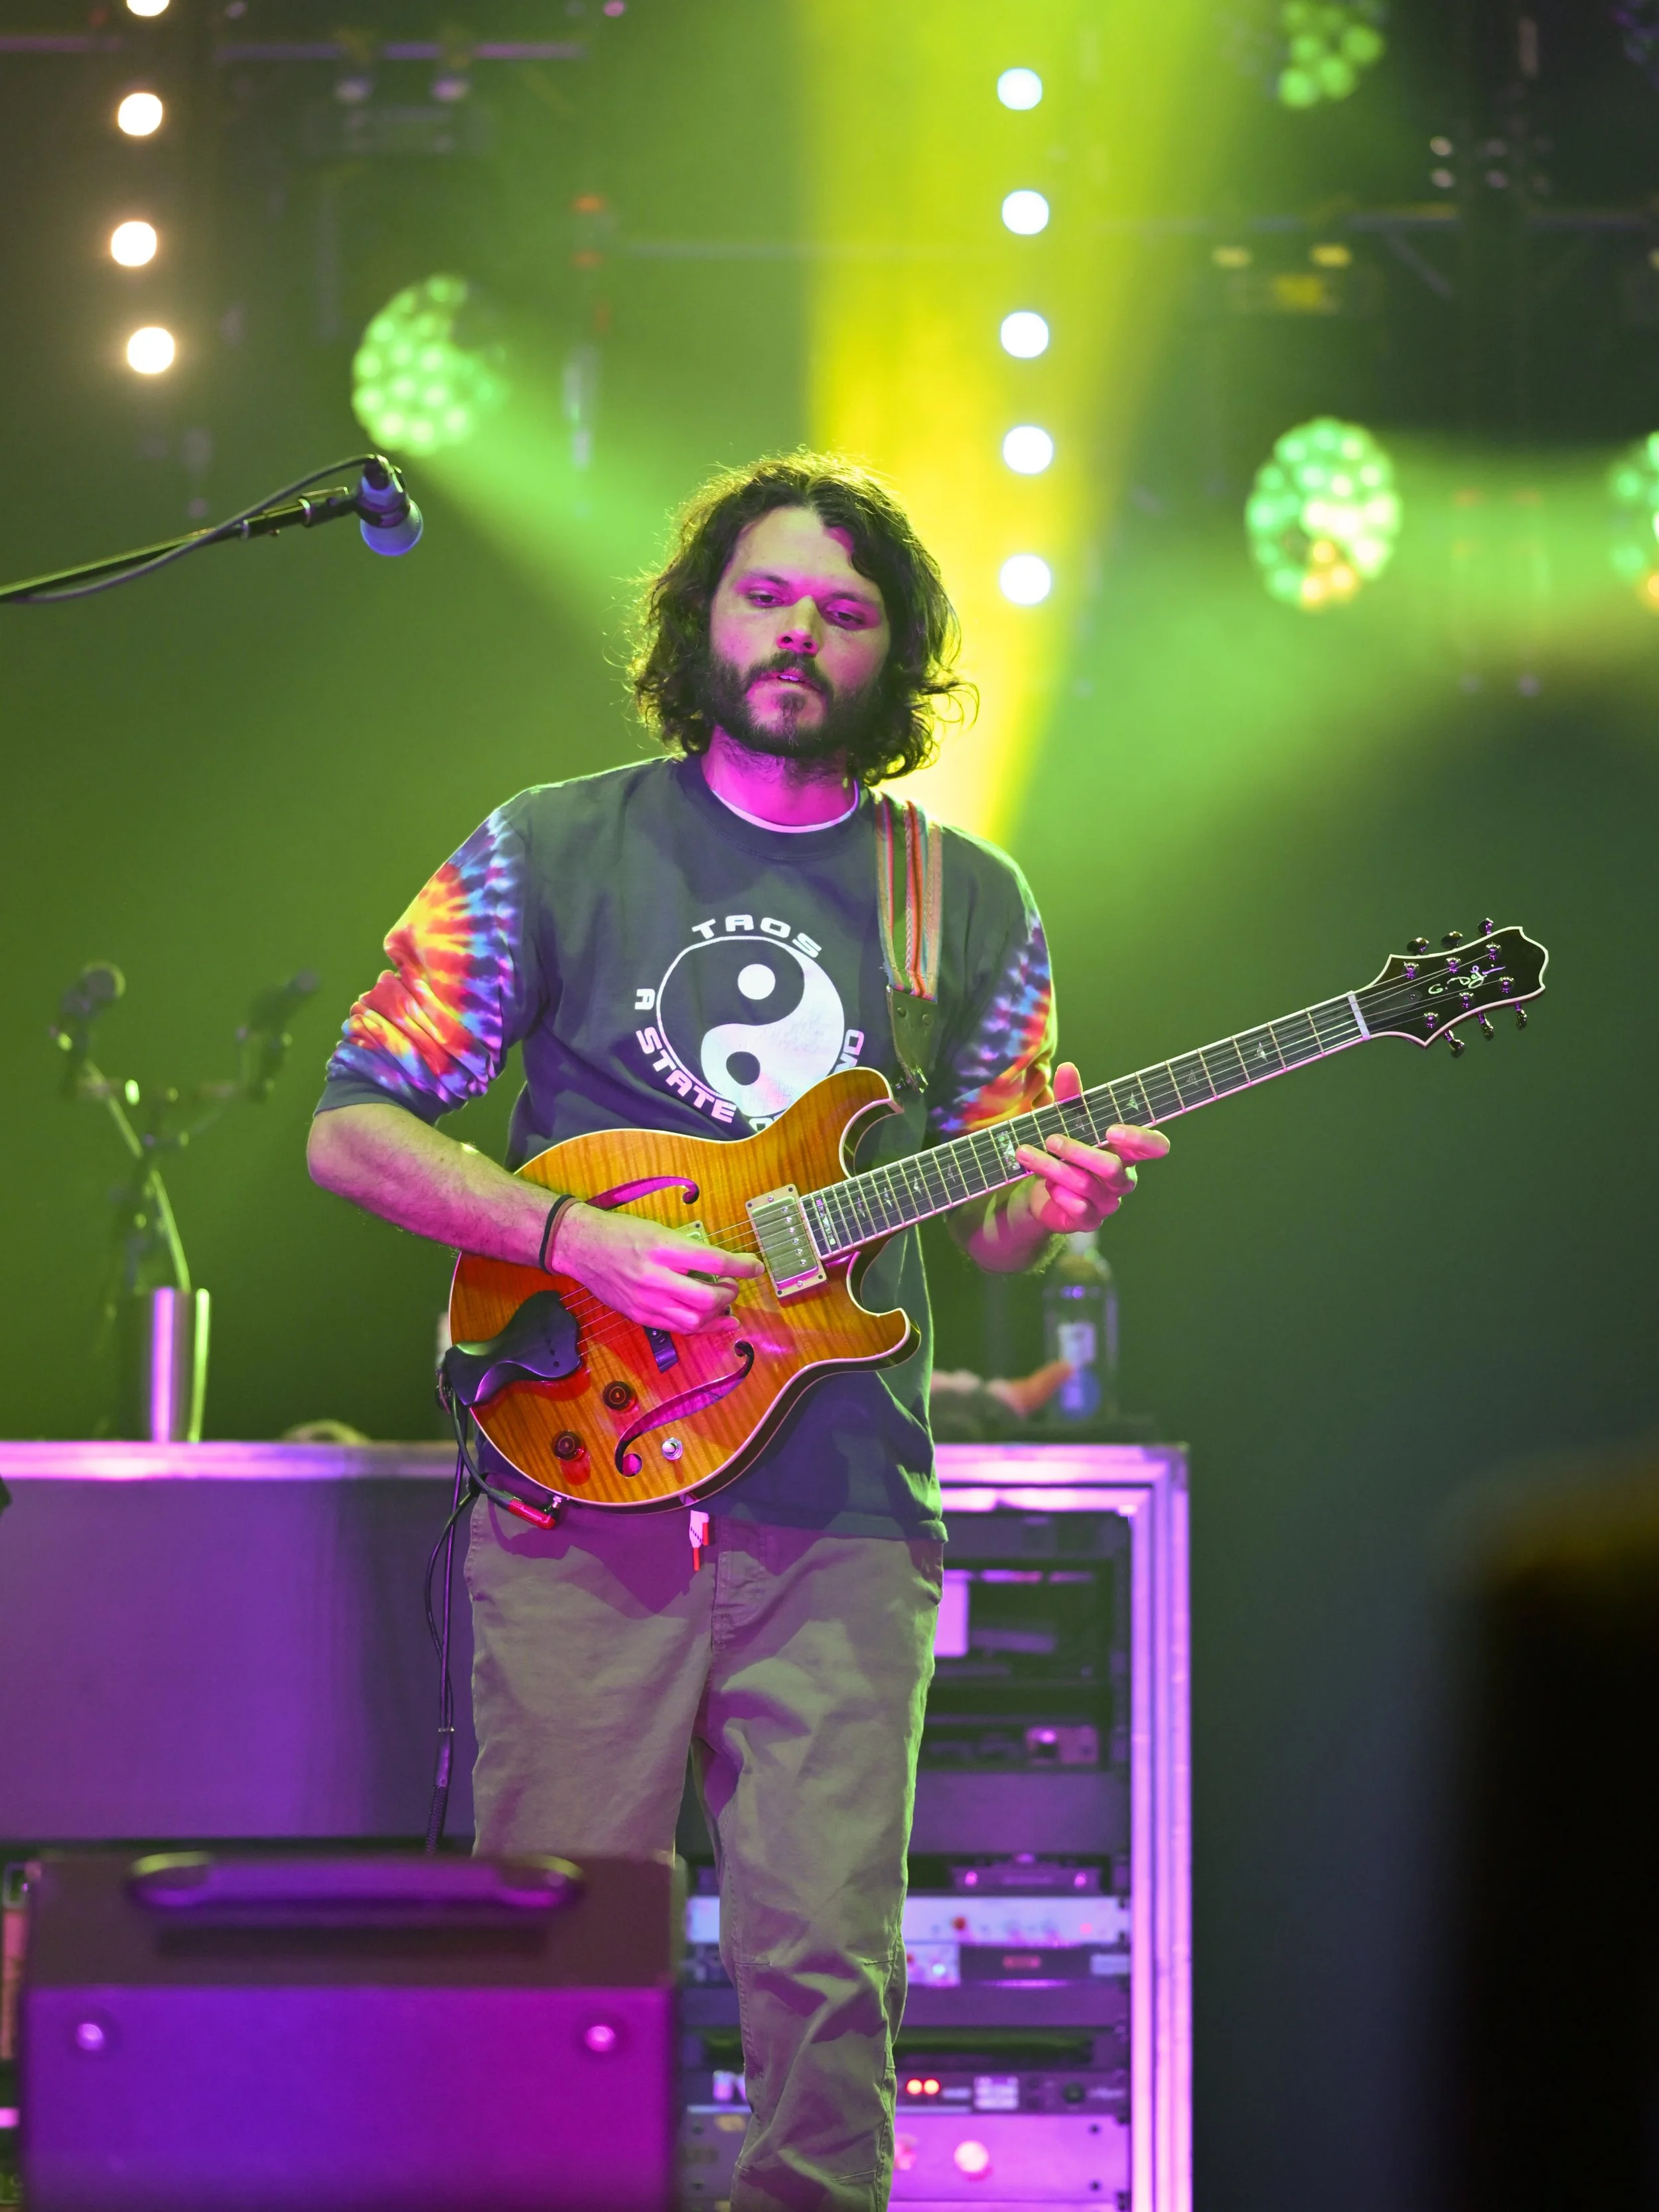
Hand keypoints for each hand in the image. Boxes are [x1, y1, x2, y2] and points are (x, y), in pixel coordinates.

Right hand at [554, 1204, 763, 1332]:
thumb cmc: (621, 1232)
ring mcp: (645, 1301)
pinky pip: (676, 1328)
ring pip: (694, 1321)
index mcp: (662, 1248)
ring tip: (723, 1305)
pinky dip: (699, 1327)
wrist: (580, 1247)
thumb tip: (719, 1265)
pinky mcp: (639, 1316)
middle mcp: (655, 1277)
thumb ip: (687, 1249)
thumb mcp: (658, 1230)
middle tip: (732, 1286)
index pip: (713, 1260)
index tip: (755, 1267)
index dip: (741, 1267)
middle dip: (729, 1295)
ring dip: (717, 1315)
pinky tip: (713, 1323)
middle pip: (707, 1299)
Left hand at [1013, 1061, 1170, 1234]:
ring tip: (1027, 1153)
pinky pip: (1080, 1210)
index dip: (1141, 1139)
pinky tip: (1045, 1186)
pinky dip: (1059, 1195)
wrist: (1038, 1191)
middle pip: (1113, 1168)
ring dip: (1054, 1168)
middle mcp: (1123, 1177)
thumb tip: (1068, 1067)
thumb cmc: (1061, 1149)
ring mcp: (1108, 1202)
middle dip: (1079, 1151)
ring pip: (1088, 1186)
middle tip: (1051, 1138)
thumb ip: (1069, 1098)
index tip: (1112, 1130)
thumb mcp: (1062, 1121)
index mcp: (1127, 1150)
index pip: (1155, 1146)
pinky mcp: (1090, 1221)